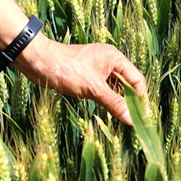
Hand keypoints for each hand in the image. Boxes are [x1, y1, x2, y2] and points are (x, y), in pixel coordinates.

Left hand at [13, 33, 146, 125]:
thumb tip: (133, 120)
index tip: (142, 118)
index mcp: (115, 58)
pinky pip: (103, 89)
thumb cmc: (67, 70)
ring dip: (119, 102)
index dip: (141, 99)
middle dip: (131, 101)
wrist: (38, 62)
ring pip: (115, 88)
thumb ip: (115, 103)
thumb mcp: (93, 89)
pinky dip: (107, 100)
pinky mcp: (87, 76)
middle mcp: (109, 61)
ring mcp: (98, 69)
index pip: (136, 80)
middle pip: (127, 84)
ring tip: (123, 120)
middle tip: (134, 122)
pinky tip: (109, 112)